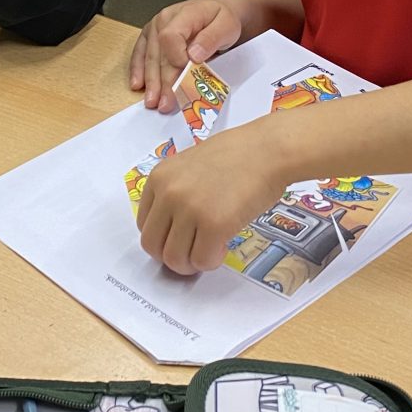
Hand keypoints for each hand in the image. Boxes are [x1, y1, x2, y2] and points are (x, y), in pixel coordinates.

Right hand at [129, 0, 243, 112]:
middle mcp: (163, 19)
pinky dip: (138, 70)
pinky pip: (140, 53)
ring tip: (152, 102)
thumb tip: (193, 55)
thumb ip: (211, 39)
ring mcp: (154, 27)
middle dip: (162, 81)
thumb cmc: (222, 19)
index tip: (186, 77)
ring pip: (149, 57)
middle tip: (165, 104)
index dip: (176, 59)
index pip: (171, 38)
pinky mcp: (150, 36)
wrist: (217, 9)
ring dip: (150, 81)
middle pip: (159, 53)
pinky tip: (137, 85)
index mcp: (183, 14)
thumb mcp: (227, 25)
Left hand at [136, 125, 285, 273]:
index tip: (180, 239)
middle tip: (193, 252)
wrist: (268, 149)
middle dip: (173, 256)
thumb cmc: (238, 155)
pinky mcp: (214, 224)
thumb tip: (172, 230)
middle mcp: (169, 193)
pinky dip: (212, 260)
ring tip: (210, 249)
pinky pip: (202, 260)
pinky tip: (224, 245)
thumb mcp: (190, 166)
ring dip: (192, 262)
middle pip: (152, 246)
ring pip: (174, 259)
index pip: (144, 225)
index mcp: (159, 178)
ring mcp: (190, 209)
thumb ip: (176, 193)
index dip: (163, 238)